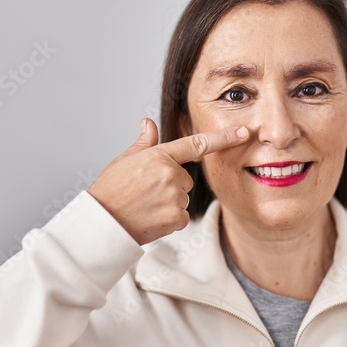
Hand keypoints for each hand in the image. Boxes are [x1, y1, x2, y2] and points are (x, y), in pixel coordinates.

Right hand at [87, 118, 248, 244]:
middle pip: (186, 178)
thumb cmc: (110, 190)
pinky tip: (151, 218)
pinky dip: (169, 220)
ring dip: (169, 203)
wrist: (102, 223)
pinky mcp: (175, 218)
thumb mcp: (124, 160)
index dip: (224, 138)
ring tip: (145, 206)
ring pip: (183, 198)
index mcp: (159, 156)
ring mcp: (174, 196)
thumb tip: (148, 123)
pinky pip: (181, 217)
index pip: (197, 144)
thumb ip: (144, 143)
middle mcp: (170, 174)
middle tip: (146, 193)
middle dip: (171, 185)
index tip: (244, 133)